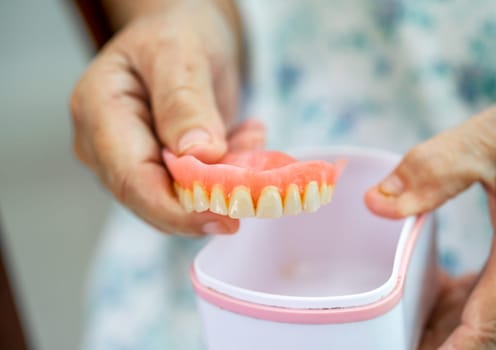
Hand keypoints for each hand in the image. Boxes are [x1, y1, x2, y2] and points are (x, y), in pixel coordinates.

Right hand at [70, 1, 262, 234]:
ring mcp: (128, 158)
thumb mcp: (182, 52)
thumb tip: (198, 156)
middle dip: (205, 203)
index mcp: (99, 110)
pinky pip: (189, 189)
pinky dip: (223, 175)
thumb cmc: (178, 31)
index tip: (227, 217)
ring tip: (251, 140)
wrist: (183, 32)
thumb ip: (185, 102)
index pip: (131, 179)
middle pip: (150, 199)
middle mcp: (104, 144)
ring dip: (221, 183)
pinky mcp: (155, 167)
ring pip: (175, 199)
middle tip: (257, 186)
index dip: (177, 209)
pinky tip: (245, 140)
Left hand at [365, 94, 495, 348]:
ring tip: (400, 330)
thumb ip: (432, 171)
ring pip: (486, 315)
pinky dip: (455, 301)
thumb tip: (375, 202)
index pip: (490, 322)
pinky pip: (487, 292)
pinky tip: (430, 290)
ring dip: (447, 328)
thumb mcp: (485, 145)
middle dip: (441, 345)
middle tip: (393, 342)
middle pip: (485, 329)